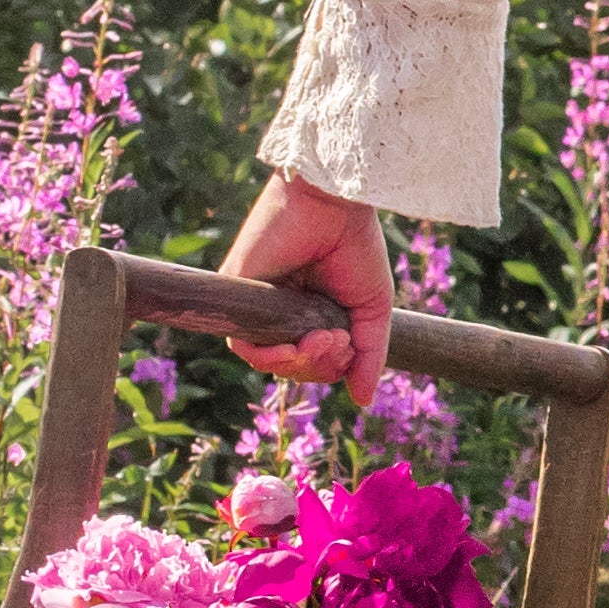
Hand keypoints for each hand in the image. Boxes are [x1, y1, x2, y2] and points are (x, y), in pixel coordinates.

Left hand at [221, 174, 396, 409]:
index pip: (311, 363)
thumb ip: (368, 356)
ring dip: (299, 364)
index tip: (349, 347)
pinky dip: (269, 357)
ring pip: (266, 361)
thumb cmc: (357, 246)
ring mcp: (257, 305)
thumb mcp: (372, 310)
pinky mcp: (236, 294)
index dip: (330, 368)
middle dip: (319, 366)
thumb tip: (362, 403)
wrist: (336, 205)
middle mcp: (280, 313)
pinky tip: (296, 347)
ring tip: (324, 340)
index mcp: (310, 314)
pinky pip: (243, 346)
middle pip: (290, 367)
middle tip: (339, 342)